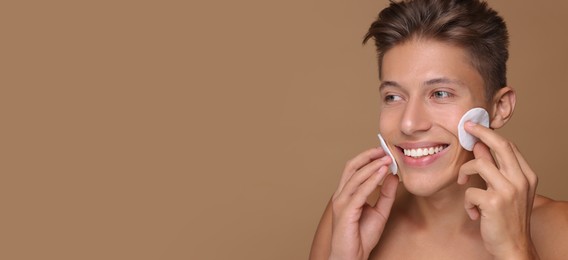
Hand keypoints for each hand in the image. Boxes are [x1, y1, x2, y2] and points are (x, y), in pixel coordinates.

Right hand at [329, 148, 398, 259]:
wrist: (351, 257)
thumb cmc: (361, 237)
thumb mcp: (380, 212)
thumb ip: (386, 194)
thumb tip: (394, 176)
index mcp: (346, 194)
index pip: (354, 168)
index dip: (368, 157)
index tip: (384, 151)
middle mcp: (341, 195)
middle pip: (352, 167)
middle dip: (368, 156)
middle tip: (385, 149)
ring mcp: (342, 202)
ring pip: (356, 176)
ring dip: (373, 165)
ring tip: (387, 158)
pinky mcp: (346, 211)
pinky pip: (360, 191)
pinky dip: (372, 180)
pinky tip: (382, 173)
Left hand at [458, 122, 538, 258]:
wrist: (514, 247)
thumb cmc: (507, 219)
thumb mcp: (506, 191)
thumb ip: (496, 169)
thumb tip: (480, 146)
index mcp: (526, 175)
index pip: (508, 146)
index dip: (489, 134)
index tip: (474, 126)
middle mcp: (520, 180)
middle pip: (499, 145)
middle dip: (480, 133)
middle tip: (464, 128)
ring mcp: (509, 190)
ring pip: (478, 164)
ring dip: (464, 173)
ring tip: (464, 184)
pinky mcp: (494, 202)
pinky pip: (469, 191)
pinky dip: (467, 202)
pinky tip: (475, 213)